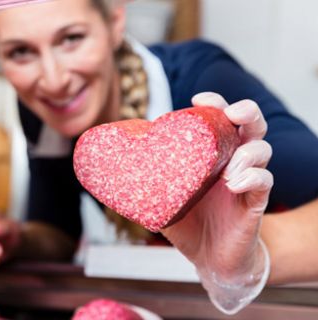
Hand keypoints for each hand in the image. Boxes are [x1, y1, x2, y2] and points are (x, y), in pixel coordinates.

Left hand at [161, 92, 272, 313]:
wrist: (207, 256)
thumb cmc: (186, 220)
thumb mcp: (159, 197)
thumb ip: (140, 182)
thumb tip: (100, 172)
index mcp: (210, 153)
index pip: (219, 118)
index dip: (214, 103)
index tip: (198, 100)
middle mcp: (233, 160)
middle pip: (250, 125)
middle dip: (245, 112)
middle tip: (231, 114)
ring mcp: (247, 179)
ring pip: (261, 150)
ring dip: (247, 152)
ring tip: (227, 169)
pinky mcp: (256, 202)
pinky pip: (265, 182)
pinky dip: (252, 178)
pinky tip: (233, 185)